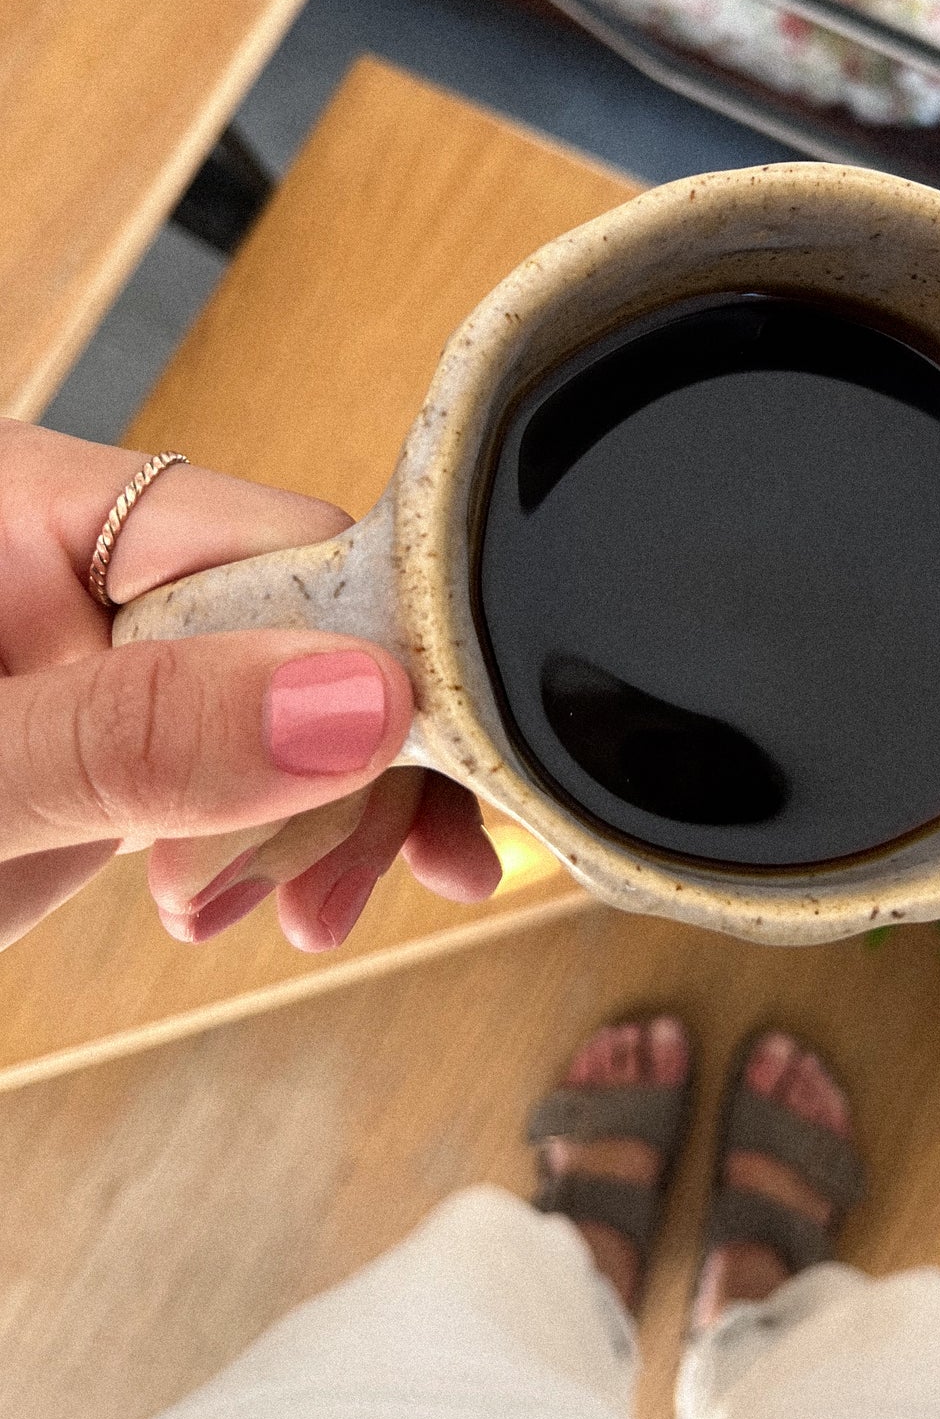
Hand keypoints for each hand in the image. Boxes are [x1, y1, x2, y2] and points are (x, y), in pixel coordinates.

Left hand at [0, 420, 501, 952]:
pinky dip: (288, 837)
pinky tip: (305, 894)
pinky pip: (251, 760)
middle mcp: (85, 563)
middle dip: (351, 762)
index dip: (372, 647)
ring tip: (313, 911)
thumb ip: (133, 734)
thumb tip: (352, 700)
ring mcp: (109, 654)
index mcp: (33, 507)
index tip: (422, 760)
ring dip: (332, 816)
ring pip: (298, 700)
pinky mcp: (125, 733)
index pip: (277, 538)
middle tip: (343, 878)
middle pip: (309, 622)